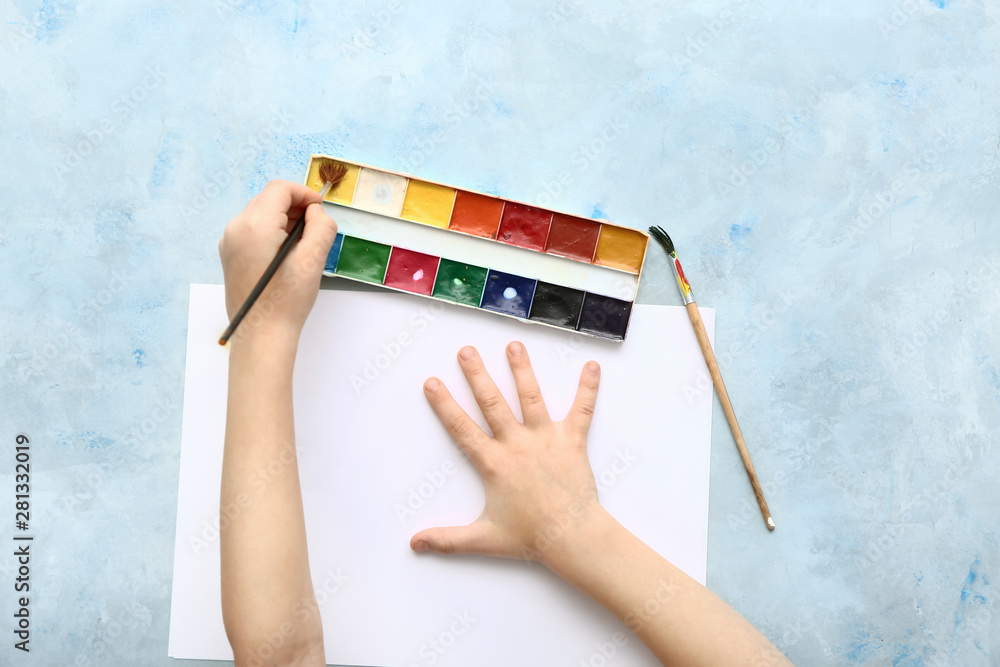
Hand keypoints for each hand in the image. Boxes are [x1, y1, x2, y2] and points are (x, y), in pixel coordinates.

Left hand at [218, 180, 336, 344]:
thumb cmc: (287, 301)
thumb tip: (316, 211)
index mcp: (255, 225)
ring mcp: (229, 241)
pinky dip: (271, 231)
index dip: (303, 193)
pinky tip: (286, 252)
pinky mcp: (230, 254)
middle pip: (268, 199)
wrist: (261, 334)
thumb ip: (320, 227)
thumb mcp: (313, 261)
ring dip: (284, 219)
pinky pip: (252, 229)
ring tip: (303, 242)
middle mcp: (236, 228)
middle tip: (315, 226)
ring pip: (260, 213)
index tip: (320, 208)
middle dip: (294, 206)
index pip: (279, 189)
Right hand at [410, 342, 604, 565]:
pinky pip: (581, 410)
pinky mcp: (571, 441)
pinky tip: (591, 367)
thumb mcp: (483, 539)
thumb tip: (415, 544)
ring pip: (531, 397)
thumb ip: (447, 539)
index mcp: (494, 463)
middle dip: (477, 374)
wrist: (571, 537)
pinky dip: (587, 388)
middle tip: (466, 351)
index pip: (462, 428)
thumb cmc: (530, 537)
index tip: (433, 382)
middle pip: (492, 402)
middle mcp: (517, 444)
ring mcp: (545, 438)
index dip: (445, 405)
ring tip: (514, 345)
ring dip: (522, 370)